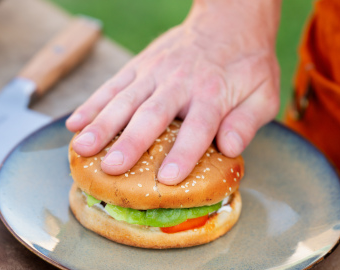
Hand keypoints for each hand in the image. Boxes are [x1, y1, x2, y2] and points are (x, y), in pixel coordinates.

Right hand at [66, 0, 280, 184]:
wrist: (230, 20)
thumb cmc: (247, 66)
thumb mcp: (264, 94)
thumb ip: (247, 122)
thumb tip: (230, 148)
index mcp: (213, 94)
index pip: (199, 127)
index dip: (184, 153)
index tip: (168, 178)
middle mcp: (180, 83)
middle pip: (153, 115)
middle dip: (130, 142)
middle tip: (112, 168)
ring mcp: (156, 72)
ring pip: (125, 100)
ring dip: (101, 125)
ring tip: (81, 148)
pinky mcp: (140, 66)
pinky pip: (113, 85)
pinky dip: (93, 103)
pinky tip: (75, 123)